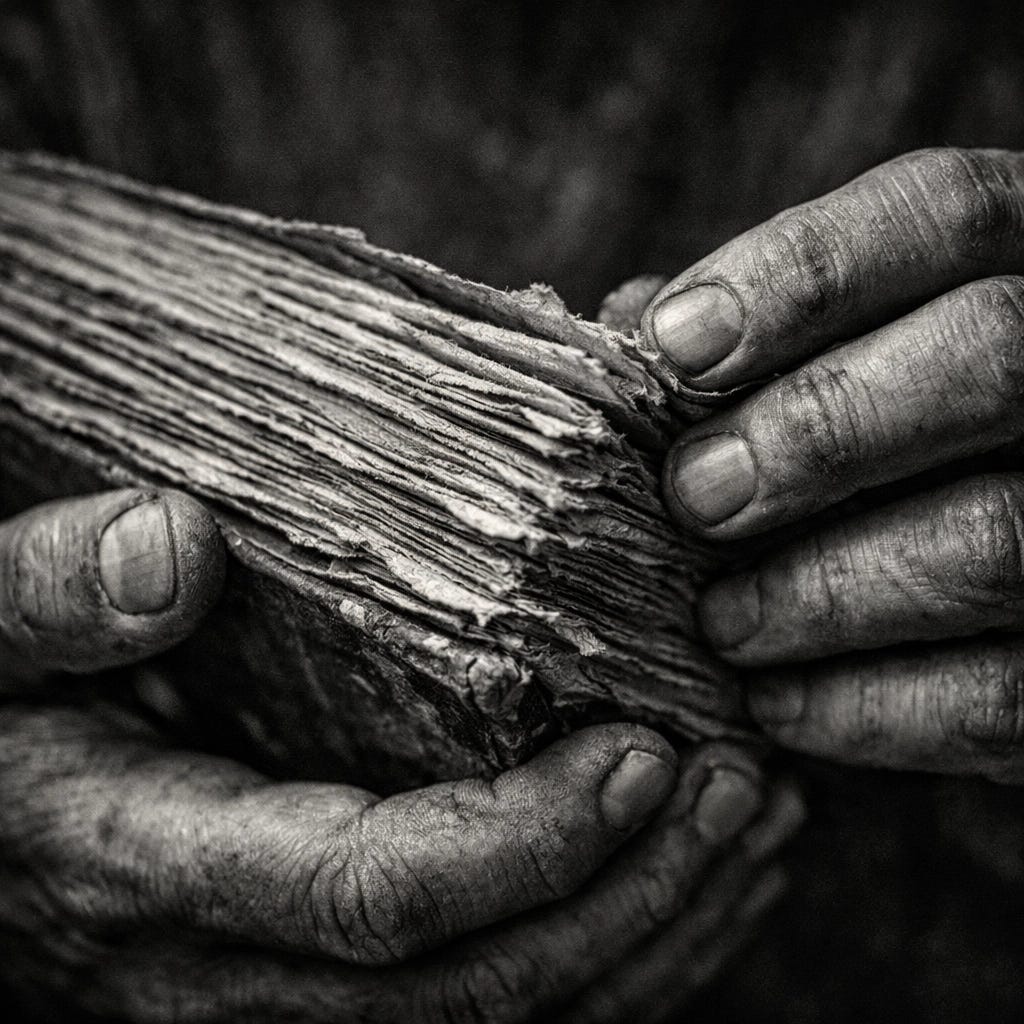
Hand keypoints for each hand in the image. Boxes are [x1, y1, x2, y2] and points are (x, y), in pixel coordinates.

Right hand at [0, 488, 801, 1022]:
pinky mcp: (322, 978)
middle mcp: (227, 970)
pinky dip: (613, 946)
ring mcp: (278, 993)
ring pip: (504, 1018)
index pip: (375, 897)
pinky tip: (689, 869)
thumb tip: (167, 546)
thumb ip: (44, 597)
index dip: (524, 844)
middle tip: (738, 777)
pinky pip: (489, 1005)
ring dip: (652, 929)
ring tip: (754, 818)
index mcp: (147, 869)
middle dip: (630, 894)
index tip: (644, 750)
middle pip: (475, 987)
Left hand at [644, 146, 1023, 782]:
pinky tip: (775, 704)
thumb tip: (624, 324)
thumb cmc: (884, 440)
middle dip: (816, 431)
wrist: (1002, 557)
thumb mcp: (842, 360)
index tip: (670, 345)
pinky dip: (872, 708)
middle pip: (990, 355)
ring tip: (722, 623)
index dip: (799, 274)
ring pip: (999, 538)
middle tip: (695, 496)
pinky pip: (1006, 694)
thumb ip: (750, 339)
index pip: (943, 216)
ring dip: (825, 590)